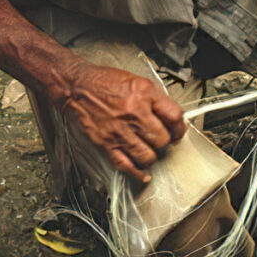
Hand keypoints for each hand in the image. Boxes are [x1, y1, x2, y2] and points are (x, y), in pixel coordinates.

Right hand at [63, 64, 185, 181]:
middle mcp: (133, 113)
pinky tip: (143, 173)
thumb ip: (157, 100)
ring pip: (148, 156)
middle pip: (162, 139)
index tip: (177, 132)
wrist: (76, 87)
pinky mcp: (106, 143)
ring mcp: (119, 131)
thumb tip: (173, 119)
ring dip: (153, 156)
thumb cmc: (105, 83)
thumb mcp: (138, 82)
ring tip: (150, 151)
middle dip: (164, 142)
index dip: (179, 128)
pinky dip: (137, 172)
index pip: (174, 116)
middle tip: (161, 141)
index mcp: (144, 94)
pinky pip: (125, 164)